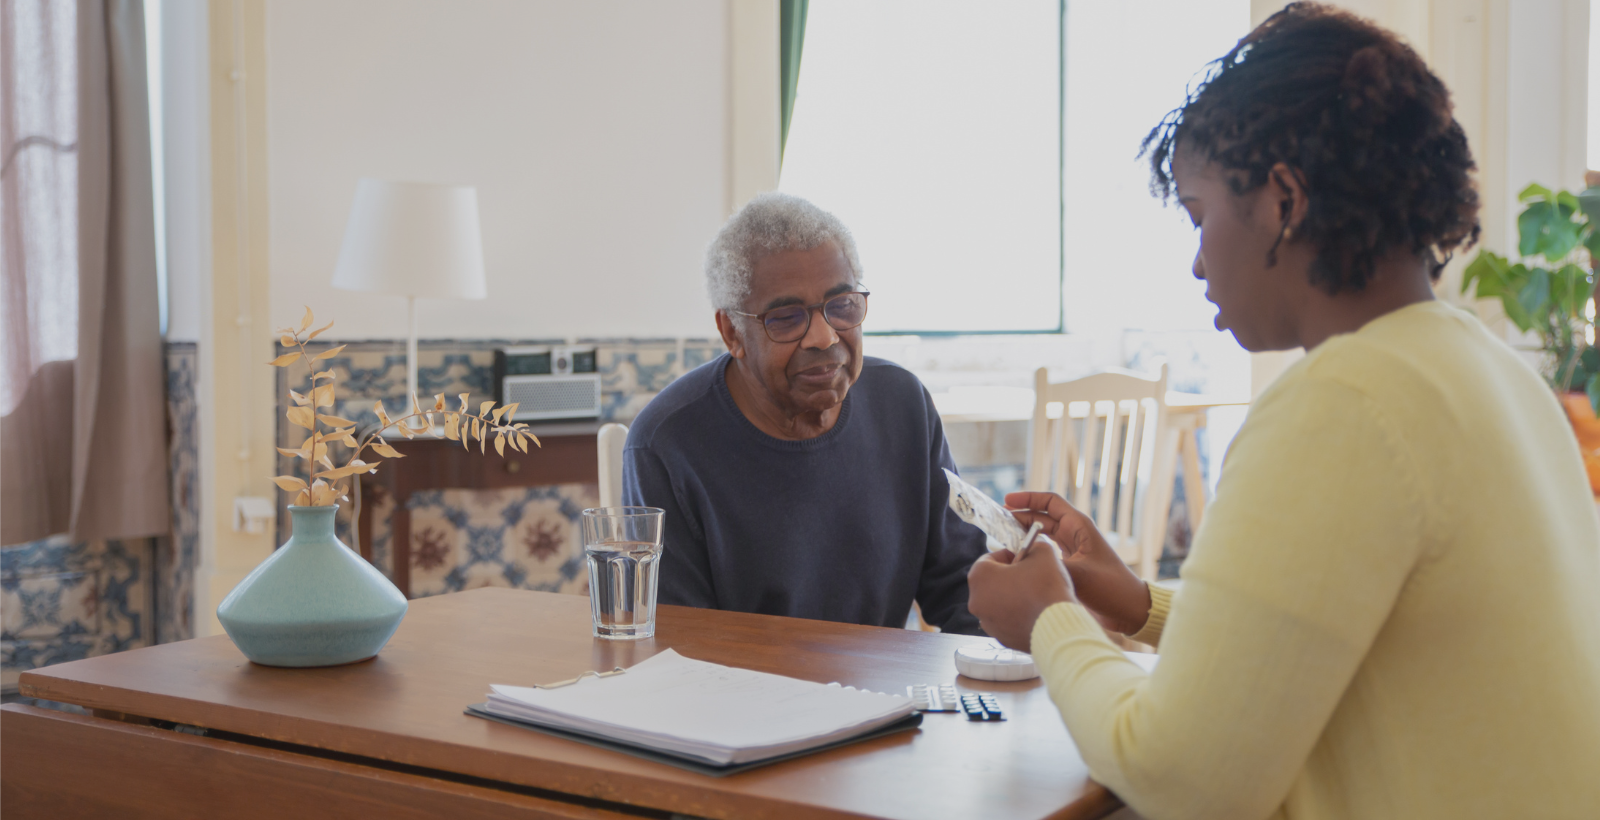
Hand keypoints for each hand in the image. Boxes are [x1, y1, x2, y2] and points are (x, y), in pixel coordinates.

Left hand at [966, 539, 1076, 652]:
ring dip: (1012, 597)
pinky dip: (1018, 616)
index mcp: (980, 577)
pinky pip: (1008, 621)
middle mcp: (976, 601)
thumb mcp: (1043, 553)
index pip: (990, 559)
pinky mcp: (1002, 639)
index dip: (1010, 556)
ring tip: (1036, 597)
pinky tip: (1036, 613)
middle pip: (992, 582)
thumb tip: (1034, 548)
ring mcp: (988, 623)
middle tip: (1031, 577)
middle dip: (1010, 577)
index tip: (1025, 559)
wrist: (1059, 627)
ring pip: (999, 603)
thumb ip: (1034, 546)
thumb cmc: (1046, 586)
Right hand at [1005, 491, 1152, 635]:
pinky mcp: (1070, 566)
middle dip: (1020, 516)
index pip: (1050, 502)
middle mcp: (1075, 535)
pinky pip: (1045, 552)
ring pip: (1042, 535)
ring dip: (1023, 533)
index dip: (1028, 498)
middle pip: (1042, 517)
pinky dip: (1031, 551)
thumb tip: (1024, 561)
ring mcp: (1072, 550)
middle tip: (997, 521)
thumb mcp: (1080, 574)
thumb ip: (1051, 565)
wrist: (1129, 611)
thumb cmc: (1111, 588)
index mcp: (1079, 527)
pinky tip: (1017, 558)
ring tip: (1002, 536)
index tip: (1007, 501)